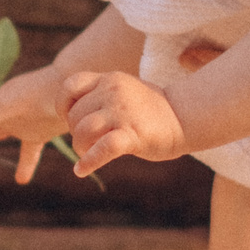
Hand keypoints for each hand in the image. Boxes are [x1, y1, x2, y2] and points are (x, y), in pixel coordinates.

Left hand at [62, 69, 186, 177]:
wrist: (186, 117)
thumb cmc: (151, 109)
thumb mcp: (123, 90)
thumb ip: (100, 95)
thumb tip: (70, 113)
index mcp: (109, 79)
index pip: (70, 85)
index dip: (63, 105)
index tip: (69, 119)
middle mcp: (113, 91)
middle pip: (74, 116)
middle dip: (76, 133)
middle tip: (88, 142)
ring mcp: (122, 112)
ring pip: (83, 131)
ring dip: (80, 147)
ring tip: (87, 154)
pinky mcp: (133, 134)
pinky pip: (102, 149)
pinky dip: (89, 162)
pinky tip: (81, 170)